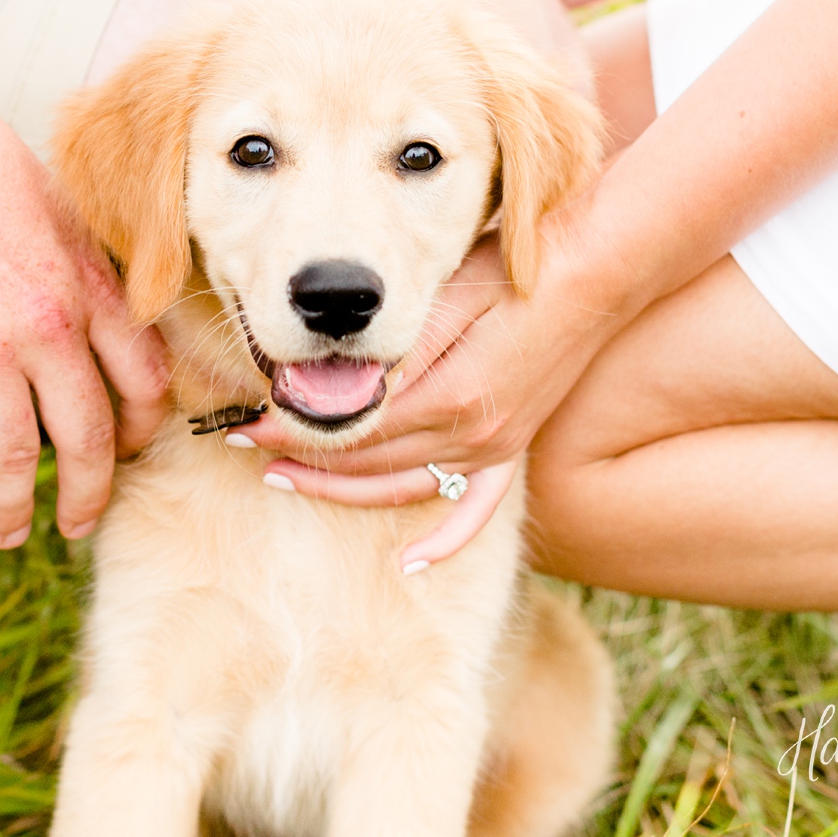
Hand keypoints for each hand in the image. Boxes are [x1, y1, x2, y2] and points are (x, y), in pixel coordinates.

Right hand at [0, 85, 168, 549]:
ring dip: (12, 509)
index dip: (139, 430)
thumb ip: (92, 271)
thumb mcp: (61, 208)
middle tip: (79, 524)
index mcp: (90, 290)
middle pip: (87, 439)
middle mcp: (46, 328)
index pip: (144, 384)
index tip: (126, 450)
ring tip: (10, 533)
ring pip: (10, 460)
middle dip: (88, 496)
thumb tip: (121, 321)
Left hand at [242, 208, 627, 565]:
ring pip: (400, 486)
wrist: (594, 274)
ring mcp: (494, 447)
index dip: (295, 425)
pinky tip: (409, 565)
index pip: (352, 426)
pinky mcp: (511, 448)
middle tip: (244, 444)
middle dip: (301, 454)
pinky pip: (473, 512)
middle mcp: (472, 434)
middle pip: (366, 461)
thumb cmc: (514, 271)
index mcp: (451, 395)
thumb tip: (338, 382)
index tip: (248, 416)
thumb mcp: (449, 295)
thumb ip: (398, 347)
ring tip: (284, 480)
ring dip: (340, 489)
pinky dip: (441, 542)